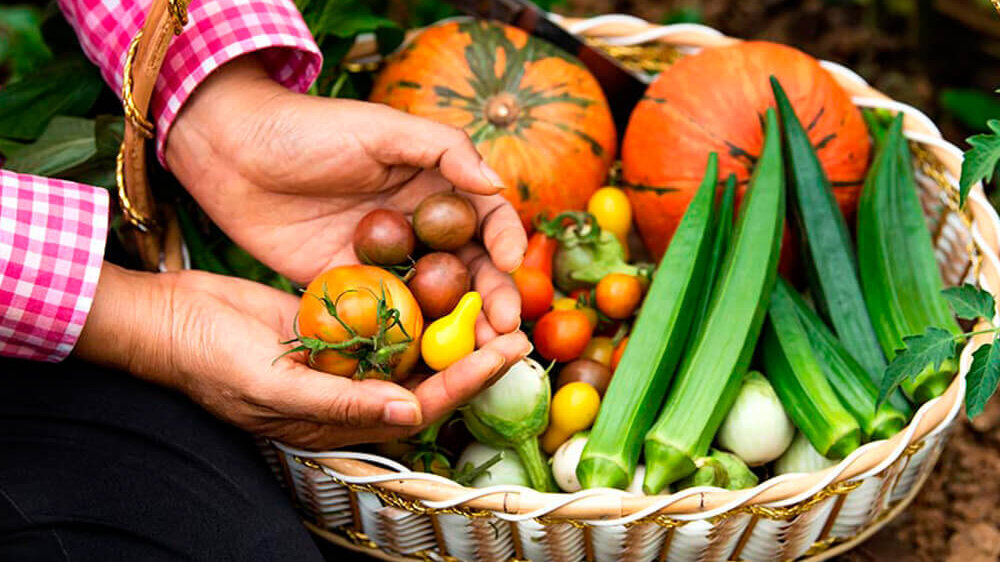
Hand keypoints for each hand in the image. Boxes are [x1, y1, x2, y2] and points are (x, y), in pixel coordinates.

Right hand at [74, 264, 532, 448]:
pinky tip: (441, 271)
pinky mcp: (336, 323)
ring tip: (490, 293)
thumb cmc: (210, 363)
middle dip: (473, 351)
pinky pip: (386, 315)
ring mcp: (346, 355)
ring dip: (450, 323)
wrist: (170, 321)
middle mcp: (354, 390)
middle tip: (515, 320)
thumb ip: (341, 402)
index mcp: (344, 418)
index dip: (468, 380)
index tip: (506, 350)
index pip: (423, 403)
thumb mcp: (273, 387)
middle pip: (429, 374)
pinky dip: (415, 300)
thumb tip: (409, 408)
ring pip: (413, 344)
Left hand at [165, 55, 527, 340]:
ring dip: (460, 325)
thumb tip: (496, 183)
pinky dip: (411, 335)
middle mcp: (419, 227)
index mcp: (435, 185)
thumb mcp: (381, 128)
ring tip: (478, 351)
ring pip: (436, 298)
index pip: (486, 218)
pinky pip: (389, 314)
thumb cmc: (309, 128)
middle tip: (504, 327)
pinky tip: (426, 357)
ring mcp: (387, 260)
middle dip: (493, 297)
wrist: (232, 154)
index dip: (504, 241)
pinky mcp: (353, 286)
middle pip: (470, 268)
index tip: (509, 263)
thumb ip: (442, 151)